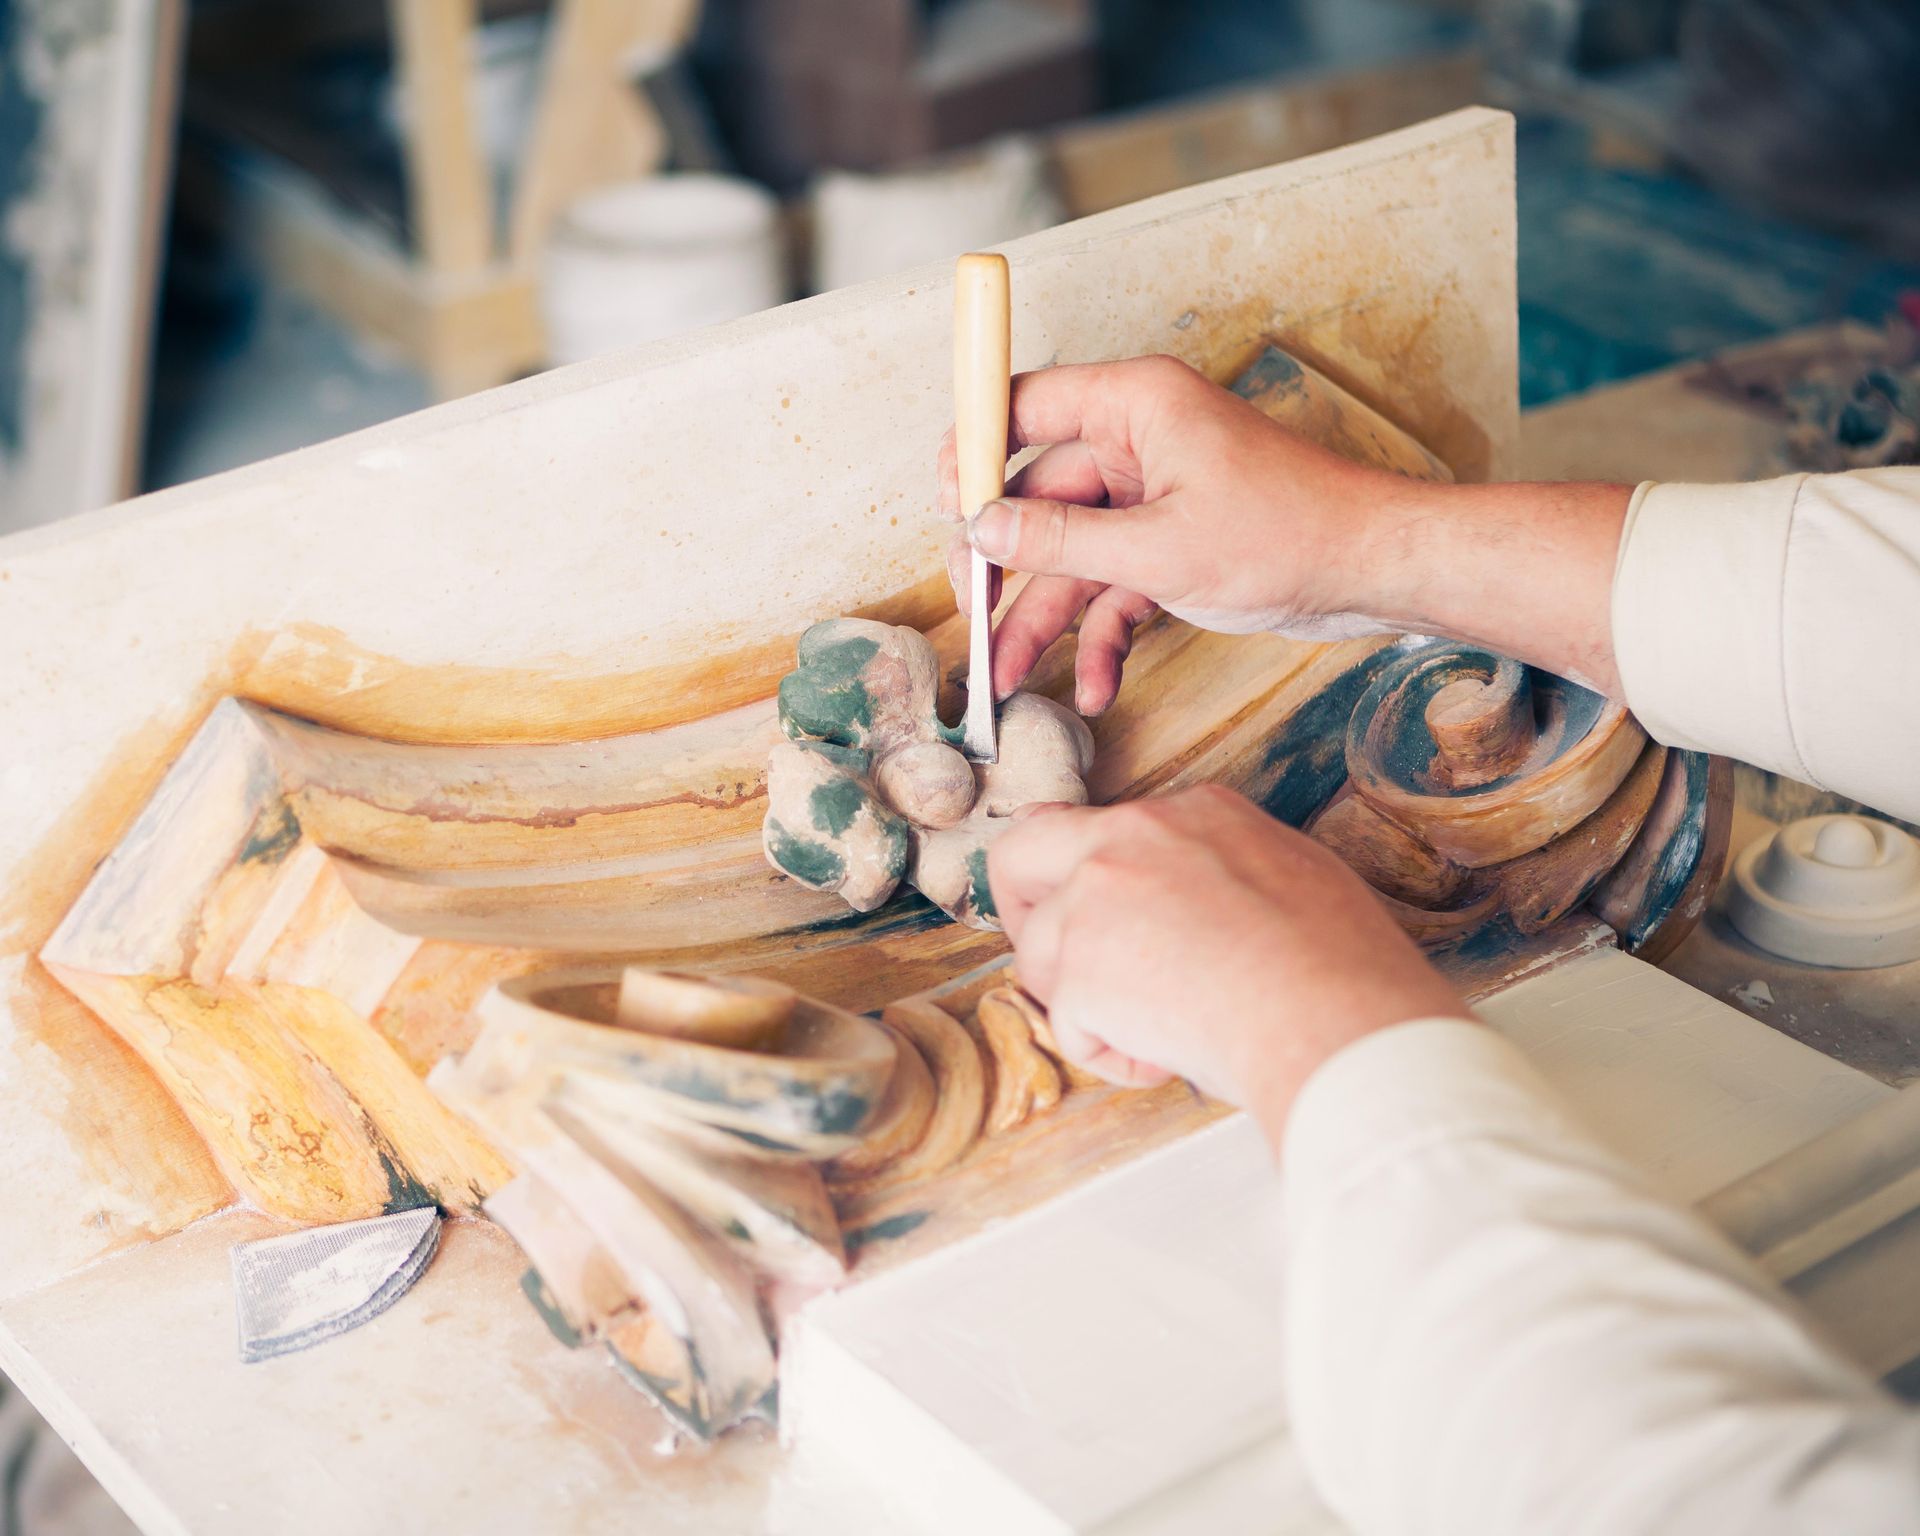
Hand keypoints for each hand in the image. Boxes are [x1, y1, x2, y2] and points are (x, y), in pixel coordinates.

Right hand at [936, 355, 1633, 708]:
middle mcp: (1138, 441)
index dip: (974, 453)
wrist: (1376, 572)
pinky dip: (1103, 633)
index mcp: (1135, 404)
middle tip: (972, 618)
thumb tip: (980, 528)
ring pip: (1073, 554)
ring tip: (1011, 682)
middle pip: (1039, 495)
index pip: (1024, 406)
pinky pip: (1116, 585)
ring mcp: (1155, 496)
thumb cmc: (1289, 535)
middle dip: (1004, 567)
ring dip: (1045, 620)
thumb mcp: (1158, 548)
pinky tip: (1093, 687)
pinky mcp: (1175, 544)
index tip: (943, 509)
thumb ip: (1060, 540)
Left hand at [989, 785, 1465, 1137]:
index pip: (1106, 832)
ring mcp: (1094, 899)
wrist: (1333, 1015)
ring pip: (1040, 956)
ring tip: (1160, 1035)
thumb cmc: (1340, 966)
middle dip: (1022, 910)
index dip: (1102, 888)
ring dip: (1086, 1006)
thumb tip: (1205, 909)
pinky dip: (1114, 1057)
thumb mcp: (1293, 875)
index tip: (1116, 924)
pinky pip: (1070, 1027)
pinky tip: (1171, 1059)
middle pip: (1022, 852)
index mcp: (1191, 812)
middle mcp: (1129, 837)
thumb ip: (1224, 872)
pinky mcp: (1078, 969)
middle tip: (1061, 965)